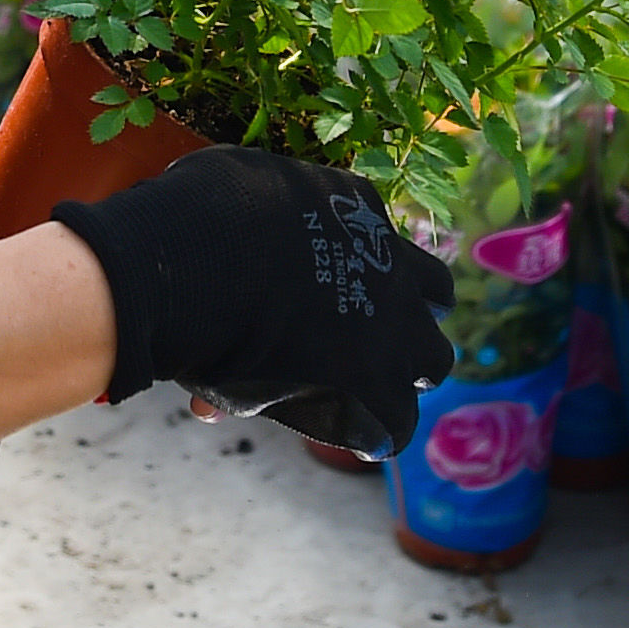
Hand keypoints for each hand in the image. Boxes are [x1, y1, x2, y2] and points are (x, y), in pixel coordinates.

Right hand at [56, 150, 454, 454]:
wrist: (195, 267)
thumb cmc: (193, 220)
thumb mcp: (229, 193)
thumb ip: (242, 230)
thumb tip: (232, 262)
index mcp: (356, 206)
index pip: (383, 241)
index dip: (360, 272)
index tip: (329, 296)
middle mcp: (390, 262)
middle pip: (436, 294)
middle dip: (408, 318)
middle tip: (363, 342)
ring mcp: (391, 323)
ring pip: (434, 359)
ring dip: (401, 376)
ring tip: (359, 394)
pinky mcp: (375, 381)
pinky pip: (394, 424)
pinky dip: (372, 433)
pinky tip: (340, 434)